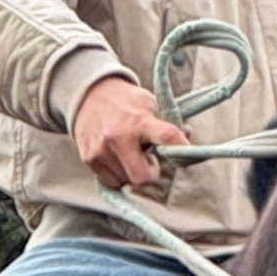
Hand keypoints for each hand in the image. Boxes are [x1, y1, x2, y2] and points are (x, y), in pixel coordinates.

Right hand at [73, 74, 188, 196]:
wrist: (90, 94)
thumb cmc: (127, 102)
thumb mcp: (149, 103)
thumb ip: (167, 122)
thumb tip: (187, 136)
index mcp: (139, 120)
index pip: (166, 136)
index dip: (180, 147)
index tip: (187, 151)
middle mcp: (118, 136)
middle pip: (142, 177)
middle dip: (150, 173)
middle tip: (149, 161)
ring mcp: (101, 149)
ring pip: (126, 181)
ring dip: (132, 171)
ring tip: (128, 152)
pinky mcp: (88, 158)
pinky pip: (111, 180)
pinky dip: (117, 172)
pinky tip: (116, 156)